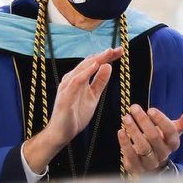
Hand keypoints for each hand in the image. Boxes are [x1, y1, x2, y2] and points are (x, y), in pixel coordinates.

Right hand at [22, 46, 121, 172]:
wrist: (62, 133)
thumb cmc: (76, 114)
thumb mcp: (93, 96)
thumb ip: (99, 82)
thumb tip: (108, 66)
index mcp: (79, 79)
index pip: (93, 64)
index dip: (107, 57)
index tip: (121, 51)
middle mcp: (71, 80)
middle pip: (88, 63)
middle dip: (103, 55)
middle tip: (118, 49)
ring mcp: (67, 88)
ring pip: (81, 70)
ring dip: (95, 60)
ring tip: (107, 53)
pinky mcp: (65, 97)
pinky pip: (75, 82)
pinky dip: (84, 73)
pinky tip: (94, 66)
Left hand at [119, 104, 182, 175]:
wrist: (152, 166)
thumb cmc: (160, 142)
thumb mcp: (171, 133)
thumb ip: (181, 124)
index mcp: (173, 143)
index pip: (170, 132)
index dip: (161, 120)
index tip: (150, 110)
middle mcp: (163, 154)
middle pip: (154, 137)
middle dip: (143, 121)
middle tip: (134, 108)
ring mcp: (150, 162)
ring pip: (142, 147)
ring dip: (133, 131)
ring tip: (126, 117)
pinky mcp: (137, 167)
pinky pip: (130, 155)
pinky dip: (125, 143)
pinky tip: (121, 131)